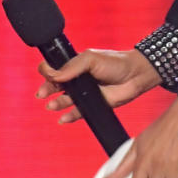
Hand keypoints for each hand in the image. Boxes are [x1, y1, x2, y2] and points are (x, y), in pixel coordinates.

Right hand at [37, 49, 159, 122]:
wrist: (136, 75)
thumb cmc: (115, 62)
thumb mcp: (91, 58)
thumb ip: (72, 66)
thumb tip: (54, 75)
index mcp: (75, 64)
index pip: (55, 68)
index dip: (48, 71)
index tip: (47, 74)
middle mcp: (78, 79)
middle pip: (55, 85)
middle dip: (46, 89)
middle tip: (41, 94)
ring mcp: (85, 92)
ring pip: (65, 100)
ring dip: (56, 104)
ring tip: (51, 106)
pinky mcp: (93, 105)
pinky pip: (78, 113)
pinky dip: (69, 116)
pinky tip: (63, 119)